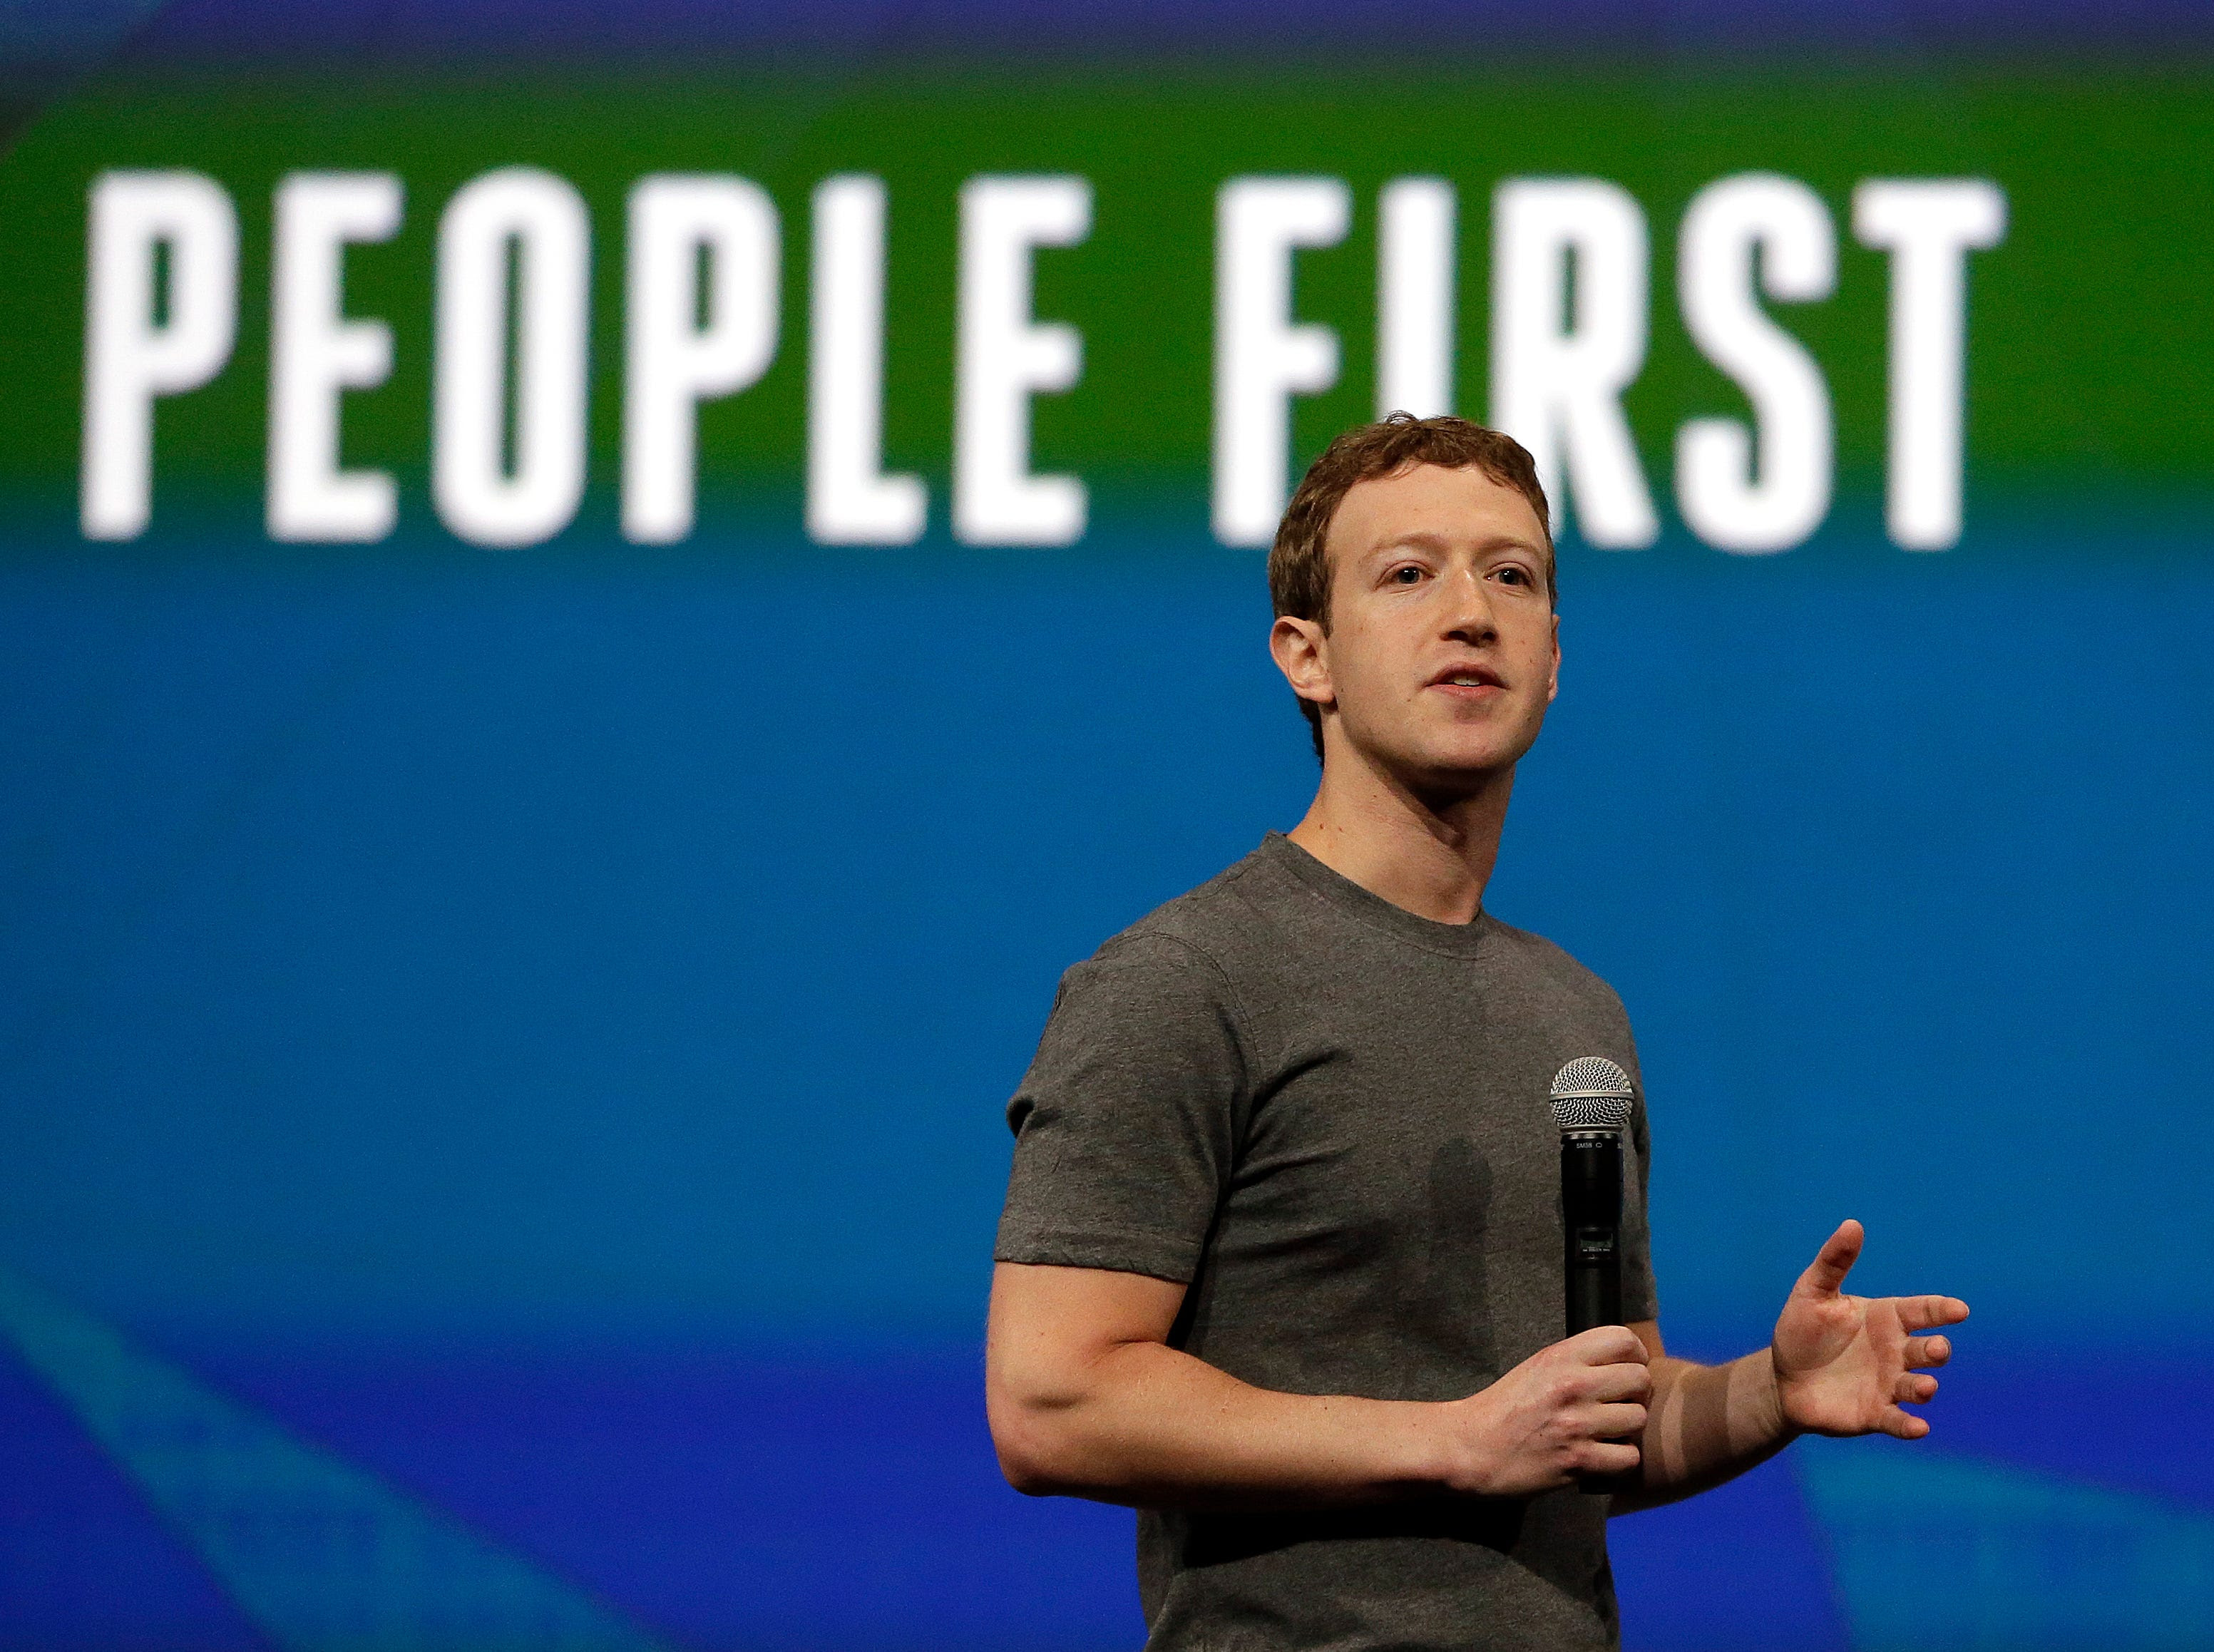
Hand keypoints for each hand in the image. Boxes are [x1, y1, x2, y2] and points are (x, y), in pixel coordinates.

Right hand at [1437, 1326, 1651, 1495]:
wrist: (1469, 1448)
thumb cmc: (1502, 1409)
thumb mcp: (1536, 1368)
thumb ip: (1576, 1361)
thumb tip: (1621, 1362)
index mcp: (1560, 1356)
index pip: (1624, 1339)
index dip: (1635, 1356)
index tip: (1626, 1371)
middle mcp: (1572, 1385)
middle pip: (1641, 1379)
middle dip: (1635, 1394)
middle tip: (1618, 1406)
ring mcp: (1577, 1424)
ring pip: (1638, 1419)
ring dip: (1627, 1430)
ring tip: (1606, 1433)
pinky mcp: (1578, 1461)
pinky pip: (1628, 1458)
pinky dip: (1619, 1461)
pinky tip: (1601, 1457)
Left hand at [1771, 1219, 1967, 1439]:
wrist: (1782, 1378)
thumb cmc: (1802, 1330)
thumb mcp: (1812, 1291)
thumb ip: (1834, 1261)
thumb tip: (1853, 1224)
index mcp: (1886, 1318)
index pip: (1921, 1311)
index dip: (1941, 1310)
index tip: (1960, 1309)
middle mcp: (1895, 1352)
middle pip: (1928, 1349)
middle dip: (1938, 1350)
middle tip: (1938, 1349)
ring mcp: (1889, 1384)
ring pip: (1918, 1386)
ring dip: (1925, 1387)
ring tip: (1927, 1387)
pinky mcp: (1876, 1413)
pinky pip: (1898, 1421)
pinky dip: (1910, 1426)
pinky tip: (1919, 1428)